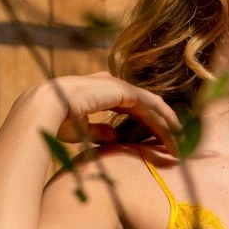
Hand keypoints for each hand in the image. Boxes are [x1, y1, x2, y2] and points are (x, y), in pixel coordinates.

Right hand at [36, 71, 182, 150]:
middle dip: (161, 124)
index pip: (130, 108)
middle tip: (176, 142)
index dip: (146, 124)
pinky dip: (163, 116)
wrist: (46, 109)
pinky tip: (174, 129)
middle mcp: (110, 86)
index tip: (157, 141)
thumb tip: (116, 138)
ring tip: (181, 139)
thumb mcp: (83, 129)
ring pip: (149, 105)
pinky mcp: (121, 90)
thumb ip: (100, 132)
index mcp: (100, 94)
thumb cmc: (57, 121)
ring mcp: (116, 86)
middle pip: (143, 106)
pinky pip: (148, 104)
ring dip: (166, 122)